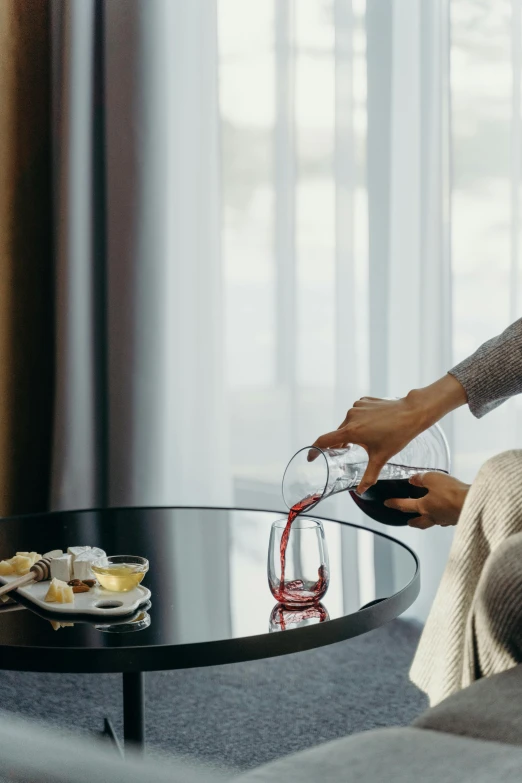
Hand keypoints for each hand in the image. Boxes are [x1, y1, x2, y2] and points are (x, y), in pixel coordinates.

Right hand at [309, 374, 466, 494]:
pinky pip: (357, 413)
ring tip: (368, 438)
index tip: (311, 457)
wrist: (412, 412)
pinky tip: (373, 425)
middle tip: (349, 451)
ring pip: (348, 423)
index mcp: (351, 431)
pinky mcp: (364, 401)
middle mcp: (351, 417)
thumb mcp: (381, 458)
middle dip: (341, 443)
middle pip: (339, 434)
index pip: (324, 440)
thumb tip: (360, 491)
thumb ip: (369, 476)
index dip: (314, 450)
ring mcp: (357, 407)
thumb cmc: (397, 435)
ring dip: (353, 432)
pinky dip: (360, 421)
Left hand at [383, 472, 469, 528]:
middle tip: (408, 521)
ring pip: (432, 523)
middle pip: (418, 522)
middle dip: (412, 521)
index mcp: (423, 506)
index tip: (387, 503)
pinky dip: (441, 518)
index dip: (394, 503)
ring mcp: (445, 520)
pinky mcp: (456, 519)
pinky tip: (444, 515)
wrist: (472, 502)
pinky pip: (445, 521)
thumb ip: (421, 479)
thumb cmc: (452, 492)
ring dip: (426, 521)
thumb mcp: (432, 478)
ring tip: (426, 518)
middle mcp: (433, 516)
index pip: (404, 505)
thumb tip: (413, 480)